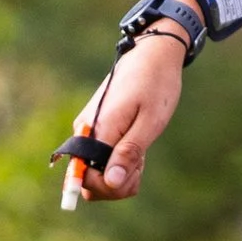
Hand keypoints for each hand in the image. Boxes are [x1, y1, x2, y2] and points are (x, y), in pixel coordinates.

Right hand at [69, 32, 185, 200]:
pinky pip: (101, 160)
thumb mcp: (150, 121)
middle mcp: (85, 132)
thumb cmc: (156, 84)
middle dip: (117, 184)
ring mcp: (88, 131)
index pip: (86, 178)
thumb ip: (129, 153)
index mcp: (96, 131)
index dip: (109, 186)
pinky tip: (135, 146)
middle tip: (141, 161)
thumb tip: (110, 183)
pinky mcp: (96, 130)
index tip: (134, 172)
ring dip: (121, 173)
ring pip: (96, 174)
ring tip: (140, 150)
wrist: (152, 54)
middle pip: (89, 182)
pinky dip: (120, 162)